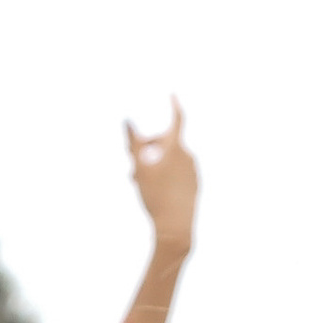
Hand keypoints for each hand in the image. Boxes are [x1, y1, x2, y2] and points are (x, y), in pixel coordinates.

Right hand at [126, 102, 196, 250]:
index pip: (177, 119)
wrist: (176, 226)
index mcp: (176, 148)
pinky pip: (178, 173)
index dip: (174, 105)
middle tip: (131, 168)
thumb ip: (133, 143)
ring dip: (154, 166)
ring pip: (169, 160)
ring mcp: (193, 170)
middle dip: (148, 151)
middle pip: (165, 144)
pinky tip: (157, 192)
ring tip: (140, 184)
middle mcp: (188, 155)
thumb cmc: (156, 196)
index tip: (172, 96)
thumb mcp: (139, 169)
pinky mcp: (194, 183)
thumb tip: (126, 121)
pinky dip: (165, 176)